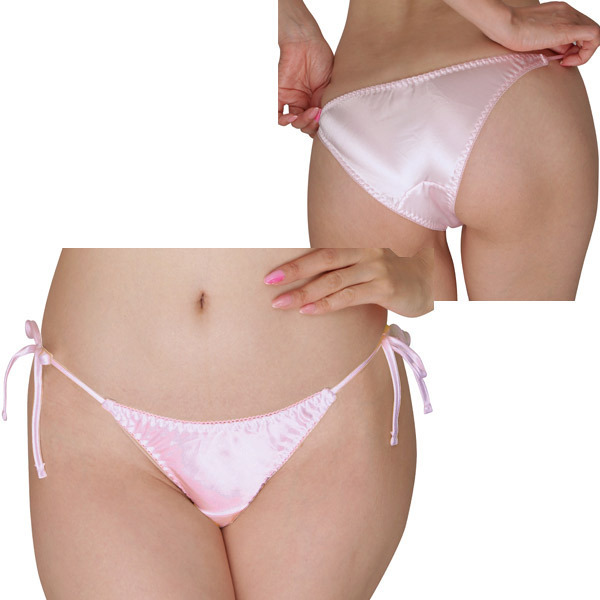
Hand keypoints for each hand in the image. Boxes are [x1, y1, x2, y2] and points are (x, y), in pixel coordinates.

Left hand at [263, 248, 433, 317]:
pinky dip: (327, 304)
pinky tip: (309, 310)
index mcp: (357, 249)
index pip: (321, 254)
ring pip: (333, 281)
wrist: (427, 288)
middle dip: (294, 272)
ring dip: (305, 292)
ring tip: (283, 303)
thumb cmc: (390, 282)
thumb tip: (306, 289)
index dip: (295, 263)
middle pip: (323, 261)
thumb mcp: (365, 273)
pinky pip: (350, 296)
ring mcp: (376, 270)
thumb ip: (342, 276)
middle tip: (270, 284)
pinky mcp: (385, 288)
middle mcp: (366, 254)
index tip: (271, 275)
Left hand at [278, 37, 333, 136]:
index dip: (321, 127)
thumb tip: (326, 121)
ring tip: (311, 112)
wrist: (305, 41)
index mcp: (317, 101)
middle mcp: (304, 103)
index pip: (317, 123)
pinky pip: (277, 115)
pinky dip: (284, 121)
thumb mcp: (330, 84)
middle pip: (306, 125)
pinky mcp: (279, 95)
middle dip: (313, 124)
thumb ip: (327, 102)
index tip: (327, 120)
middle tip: (319, 113)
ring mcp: (292, 100)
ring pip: (294, 123)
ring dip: (303, 123)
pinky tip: (292, 117)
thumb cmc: (320, 57)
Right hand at [490, 1, 599, 65]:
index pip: (578, 28)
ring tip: (564, 62)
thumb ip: (550, 43)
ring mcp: (570, 17)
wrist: (505, 25)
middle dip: (580, 50)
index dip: (574, 46)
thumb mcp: (535, 38)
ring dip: (583, 53)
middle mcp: (568, 11)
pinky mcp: (568, 28)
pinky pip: (595, 36)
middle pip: (588, 31)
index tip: (559, 58)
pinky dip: (586, 52)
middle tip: (563, 62)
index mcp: (560, 11)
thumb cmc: (511, 33)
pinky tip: (567, 61)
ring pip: (594, 34)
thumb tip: (560, 54)